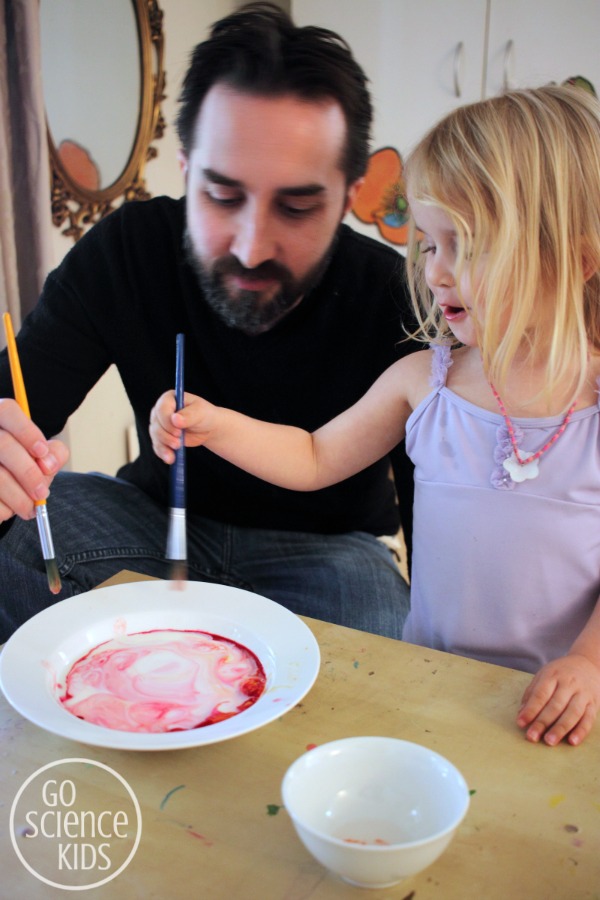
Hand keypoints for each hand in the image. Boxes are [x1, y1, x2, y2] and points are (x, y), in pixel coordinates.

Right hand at [0, 398, 68, 521]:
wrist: (0, 493)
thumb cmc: (20, 469)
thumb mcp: (39, 458)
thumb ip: (53, 454)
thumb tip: (49, 463)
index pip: (7, 411)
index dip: (27, 431)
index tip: (42, 452)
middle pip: (2, 444)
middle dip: (28, 472)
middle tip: (42, 492)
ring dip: (17, 496)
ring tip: (29, 508)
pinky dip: (2, 508)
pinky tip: (8, 510)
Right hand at [149, 390, 217, 463]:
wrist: (207, 428)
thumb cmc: (205, 415)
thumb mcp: (201, 412)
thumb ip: (189, 415)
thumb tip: (175, 419)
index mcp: (169, 399)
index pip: (161, 409)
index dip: (167, 421)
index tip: (178, 431)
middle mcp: (160, 411)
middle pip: (156, 424)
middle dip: (166, 436)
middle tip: (178, 444)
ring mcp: (159, 425)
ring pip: (155, 436)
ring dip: (164, 446)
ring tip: (174, 454)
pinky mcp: (161, 437)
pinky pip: (158, 446)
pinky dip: (163, 453)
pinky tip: (170, 459)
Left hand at [516, 653, 599, 745]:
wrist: (587, 664)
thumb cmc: (560, 673)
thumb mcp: (543, 675)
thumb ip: (532, 693)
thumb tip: (521, 713)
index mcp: (553, 675)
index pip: (540, 694)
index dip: (530, 710)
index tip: (521, 723)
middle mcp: (569, 683)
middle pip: (555, 705)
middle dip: (543, 722)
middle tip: (532, 737)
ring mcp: (583, 694)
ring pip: (572, 713)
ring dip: (560, 729)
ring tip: (549, 741)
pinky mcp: (594, 704)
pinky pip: (588, 719)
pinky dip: (581, 731)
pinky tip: (572, 741)